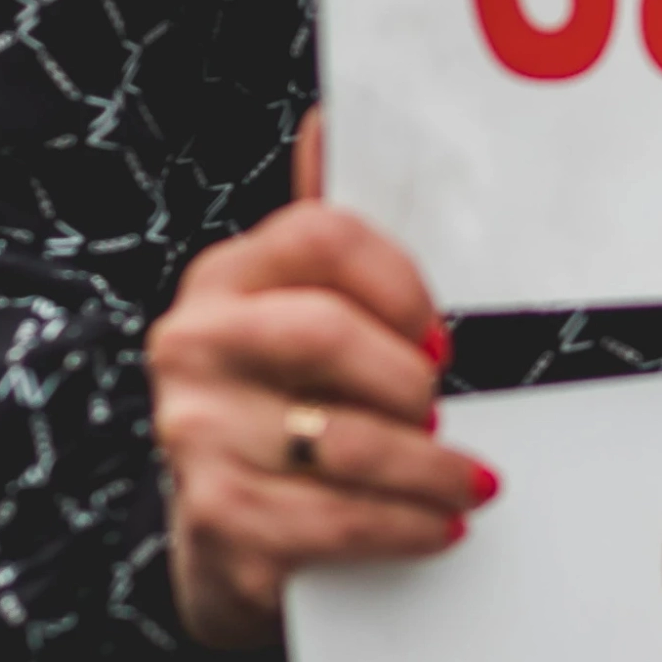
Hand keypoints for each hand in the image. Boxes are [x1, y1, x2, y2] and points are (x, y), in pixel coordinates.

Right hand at [147, 107, 494, 647]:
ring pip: (346, 440)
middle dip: (410, 379)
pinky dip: (405, 526)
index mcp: (228, 278)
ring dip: (429, 468)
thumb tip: (330, 120)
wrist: (229, 541)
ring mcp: (195, 431)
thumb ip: (329, 239)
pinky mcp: (215, 516)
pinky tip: (437, 526)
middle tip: (444, 409)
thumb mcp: (307, 319)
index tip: (440, 333)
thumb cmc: (294, 410)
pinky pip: (335, 521)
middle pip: (328, 331)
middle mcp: (193, 343)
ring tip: (467, 481)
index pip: (323, 234)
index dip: (402, 282)